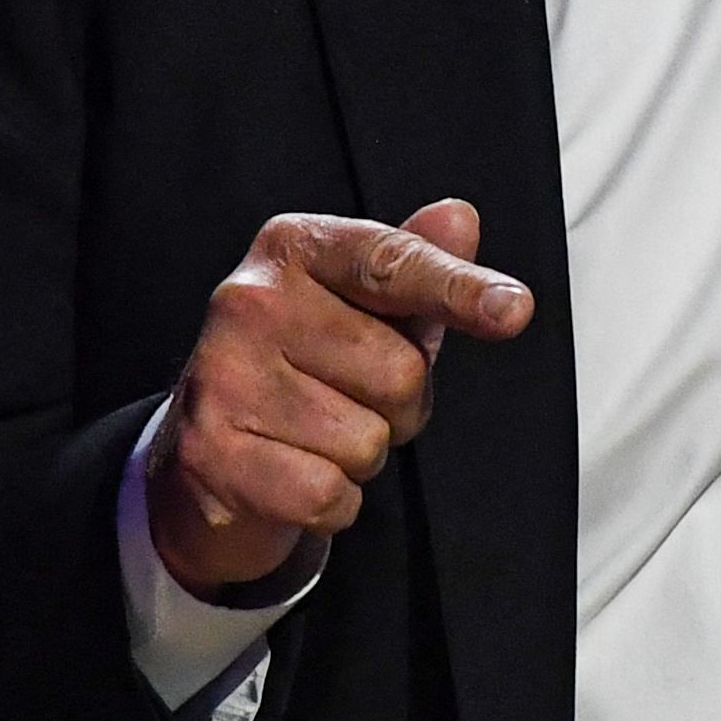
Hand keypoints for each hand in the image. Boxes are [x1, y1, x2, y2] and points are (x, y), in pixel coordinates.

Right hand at [146, 202, 533, 590]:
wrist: (206, 453)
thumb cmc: (305, 367)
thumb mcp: (365, 307)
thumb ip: (416, 267)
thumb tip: (459, 218)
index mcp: (293, 248)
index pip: (392, 264)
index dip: (459, 290)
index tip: (514, 310)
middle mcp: (247, 300)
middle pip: (400, 371)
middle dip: (400, 405)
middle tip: (351, 400)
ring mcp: (221, 376)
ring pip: (368, 442)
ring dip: (361, 457)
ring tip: (315, 436)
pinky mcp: (210, 453)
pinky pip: (328, 495)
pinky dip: (330, 502)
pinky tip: (293, 474)